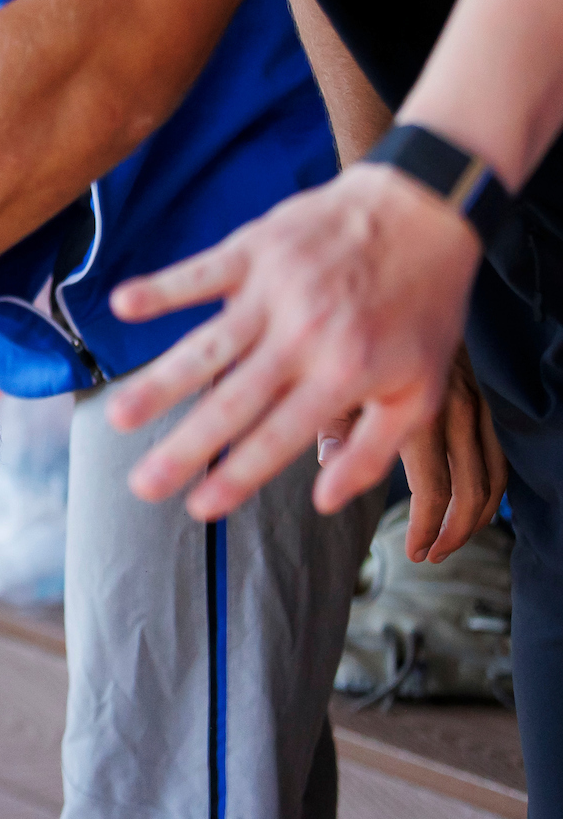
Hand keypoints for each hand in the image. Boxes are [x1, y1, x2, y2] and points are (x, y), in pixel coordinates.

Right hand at [106, 162, 482, 521]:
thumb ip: (373, 450)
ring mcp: (274, 291)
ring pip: (207, 345)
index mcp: (345, 376)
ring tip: (120, 416)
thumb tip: (322, 500)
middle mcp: (304, 337)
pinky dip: (162, 288)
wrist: (424, 211)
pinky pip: (201, 272)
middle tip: (141, 485)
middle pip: (233, 402)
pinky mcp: (255, 249)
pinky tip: (124, 304)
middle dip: (185, 448)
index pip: (279, 437)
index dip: (237, 476)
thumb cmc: (422, 307)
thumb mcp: (422, 391)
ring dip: (160, 383)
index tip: (198, 508)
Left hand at [324, 346, 505, 563]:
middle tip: (431, 554)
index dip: (424, 526)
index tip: (414, 550)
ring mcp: (475, 403)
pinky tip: (476, 501)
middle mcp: (453, 409)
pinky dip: (493, 484)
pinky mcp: (485, 396)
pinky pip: (499, 452)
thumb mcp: (336, 372)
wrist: (405, 276)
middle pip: (470, 490)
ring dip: (477, 515)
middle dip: (453, 530)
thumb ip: (334, 419)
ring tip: (453, 538)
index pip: (433, 488)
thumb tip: (329, 463)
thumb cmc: (359, 326)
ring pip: (493, 476)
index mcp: (415, 409)